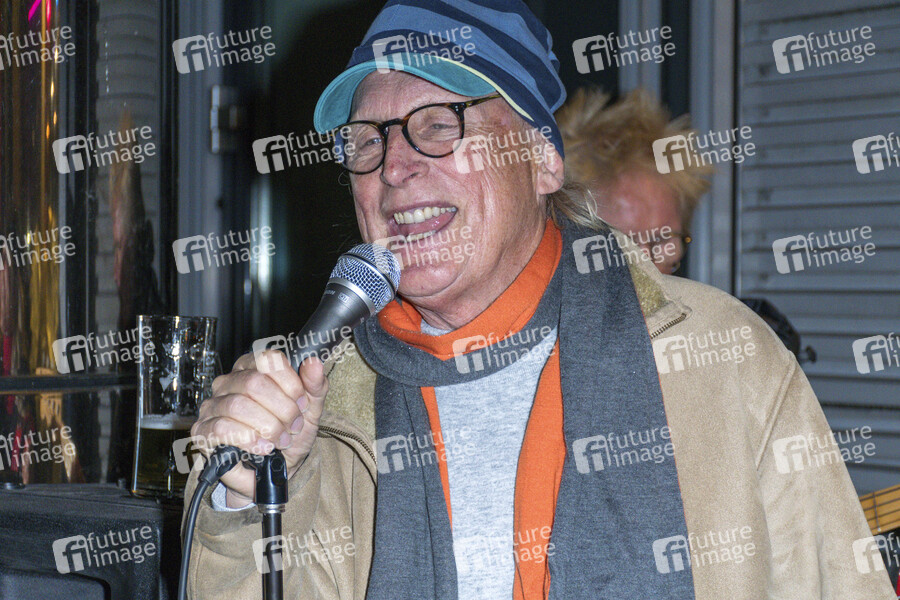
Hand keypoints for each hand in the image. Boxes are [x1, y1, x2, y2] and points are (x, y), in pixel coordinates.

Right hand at [191, 351, 326, 507]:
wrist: (274, 473)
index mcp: (253, 369)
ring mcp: (213, 406)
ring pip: (238, 405)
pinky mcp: (204, 431)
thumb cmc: (288, 437)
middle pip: (254, 382)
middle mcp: (229, 382)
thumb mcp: (310, 411)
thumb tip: (314, 363)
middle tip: (292, 427)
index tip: (302, 404)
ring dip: (267, 426)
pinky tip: (262, 447)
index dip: (290, 383)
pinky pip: (222, 428)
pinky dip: (248, 439)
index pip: (268, 360)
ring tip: (278, 440)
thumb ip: (315, 386)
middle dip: (281, 409)